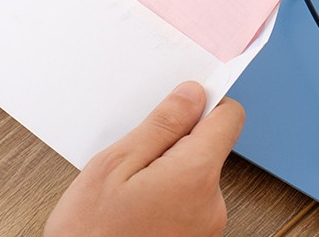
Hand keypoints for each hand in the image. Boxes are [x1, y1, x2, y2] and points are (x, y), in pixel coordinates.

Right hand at [45, 82, 244, 236]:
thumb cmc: (91, 232)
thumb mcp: (114, 165)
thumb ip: (160, 126)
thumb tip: (192, 95)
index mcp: (195, 176)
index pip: (227, 118)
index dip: (203, 104)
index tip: (177, 104)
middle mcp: (212, 202)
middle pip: (208, 147)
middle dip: (173, 143)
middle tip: (131, 159)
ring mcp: (208, 225)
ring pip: (195, 174)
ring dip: (166, 172)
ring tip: (127, 189)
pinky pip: (189, 200)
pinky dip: (166, 195)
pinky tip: (135, 206)